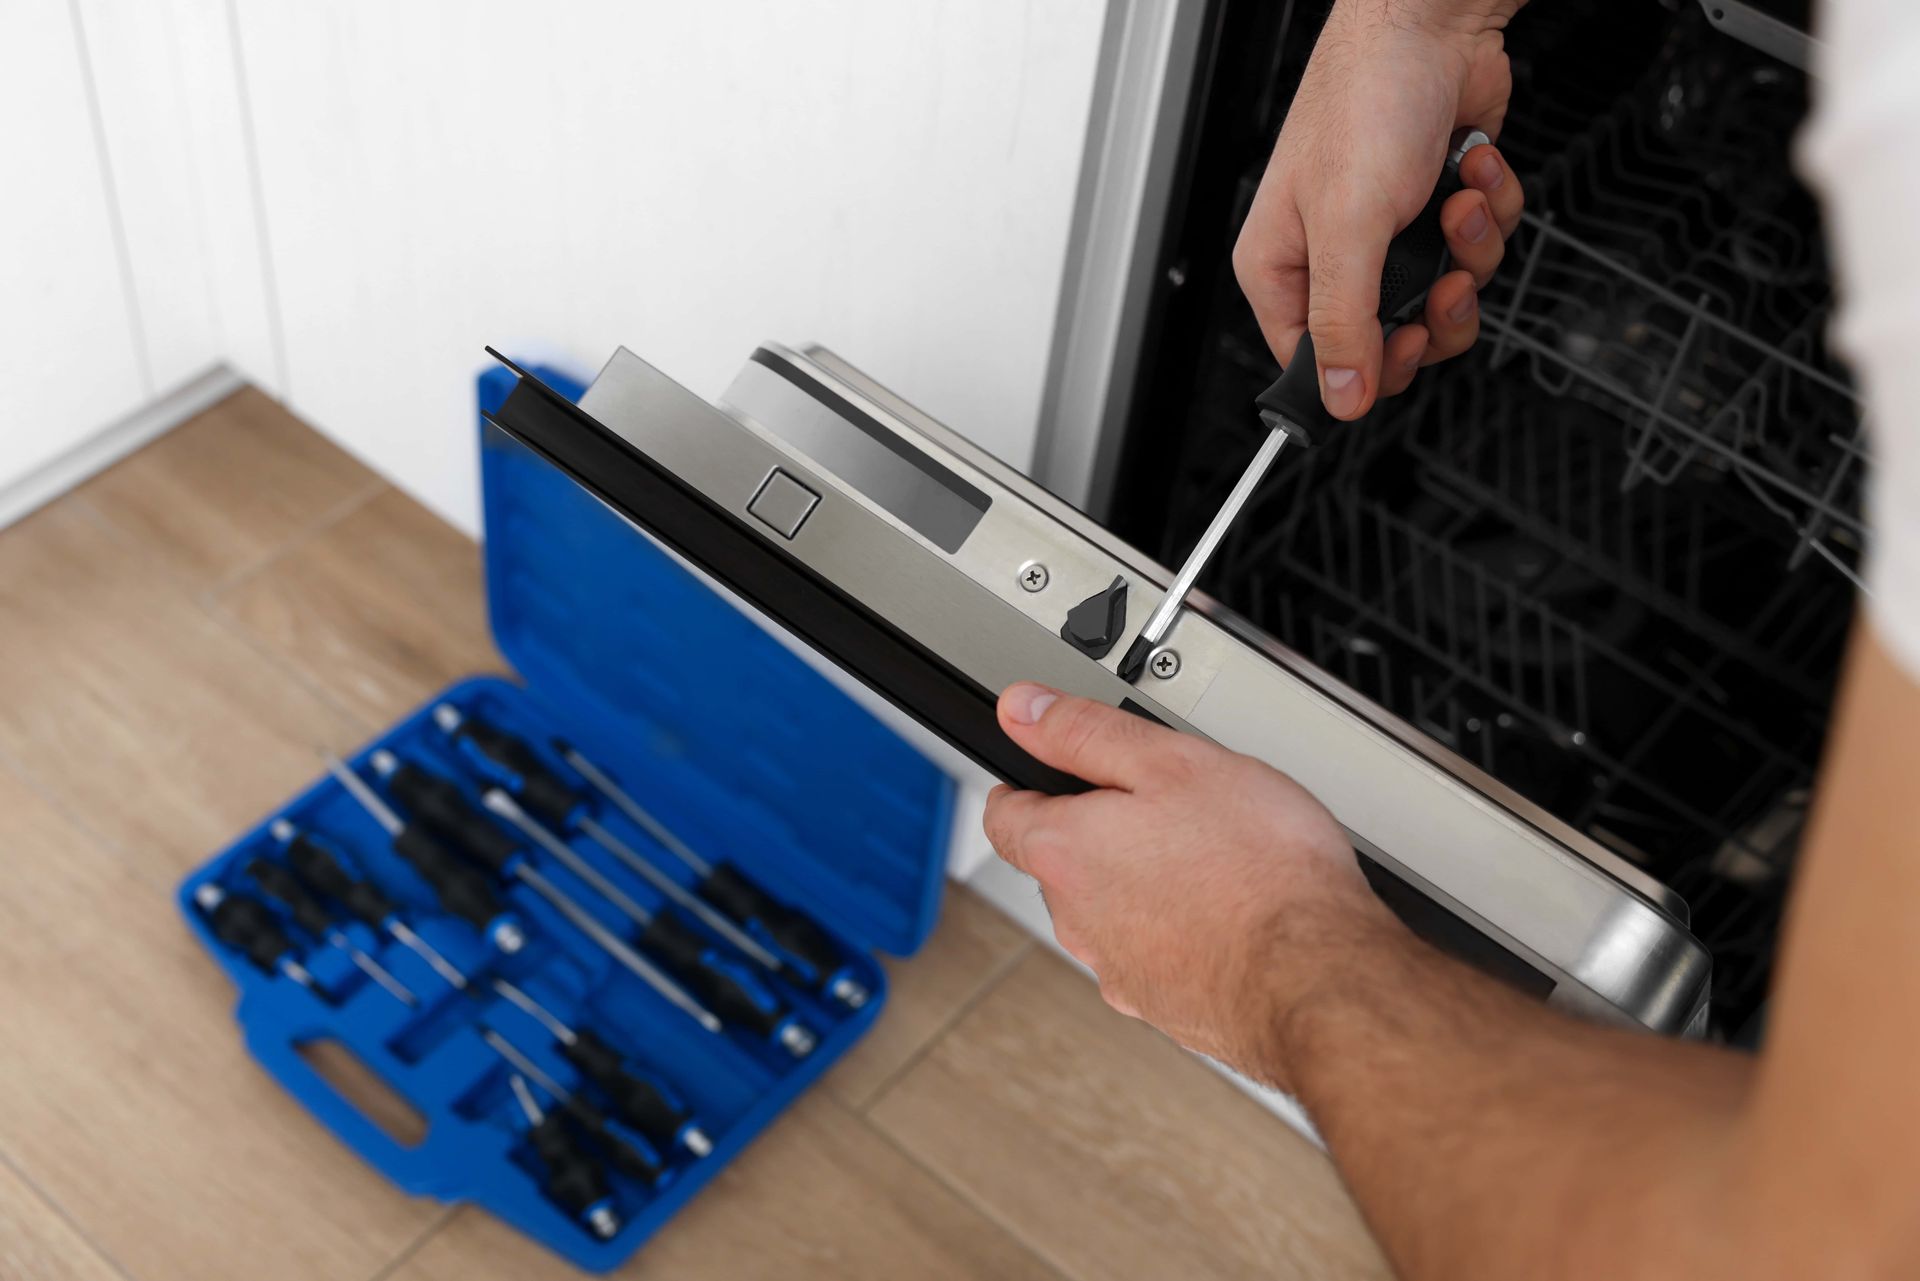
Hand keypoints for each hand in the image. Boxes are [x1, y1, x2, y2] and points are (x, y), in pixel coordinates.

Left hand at [982, 683, 1404, 1089]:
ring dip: (1142, 885)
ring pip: (1111, 913)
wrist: (1316, 977)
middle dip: (1099, 833)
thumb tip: (1021, 709)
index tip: (1048, 771)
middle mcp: (1078, 921)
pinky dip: (1178, 932)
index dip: (1026, 782)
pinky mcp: (1163, 1007)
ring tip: (1209, 860)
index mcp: (1066, 853)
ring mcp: (1119, 971)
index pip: (1004, 815)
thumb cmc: (1258, 870)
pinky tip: (1229, 914)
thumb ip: (1085, 732)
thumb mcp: (1171, 761)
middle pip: (1062, 864)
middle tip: (1161, 808)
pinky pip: (1155, 956)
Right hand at [1232, 0, 1526, 419]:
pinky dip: (1487, 210)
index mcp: (1282, 268)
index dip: (1369, 367)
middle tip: (1444, 277)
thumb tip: (1342, 398)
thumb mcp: (1348, 226)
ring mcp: (1390, 235)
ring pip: (1446, 297)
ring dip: (1469, 250)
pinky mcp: (1438, 211)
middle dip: (1437, 307)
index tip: (1404, 344)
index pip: (1316, 360)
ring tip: (1455, 202)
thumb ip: (1345, 320)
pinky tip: (1468, 171)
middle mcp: (1332, 257)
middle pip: (1394, 339)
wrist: (1430, 24)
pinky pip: (1477, 249)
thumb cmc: (1366, 99)